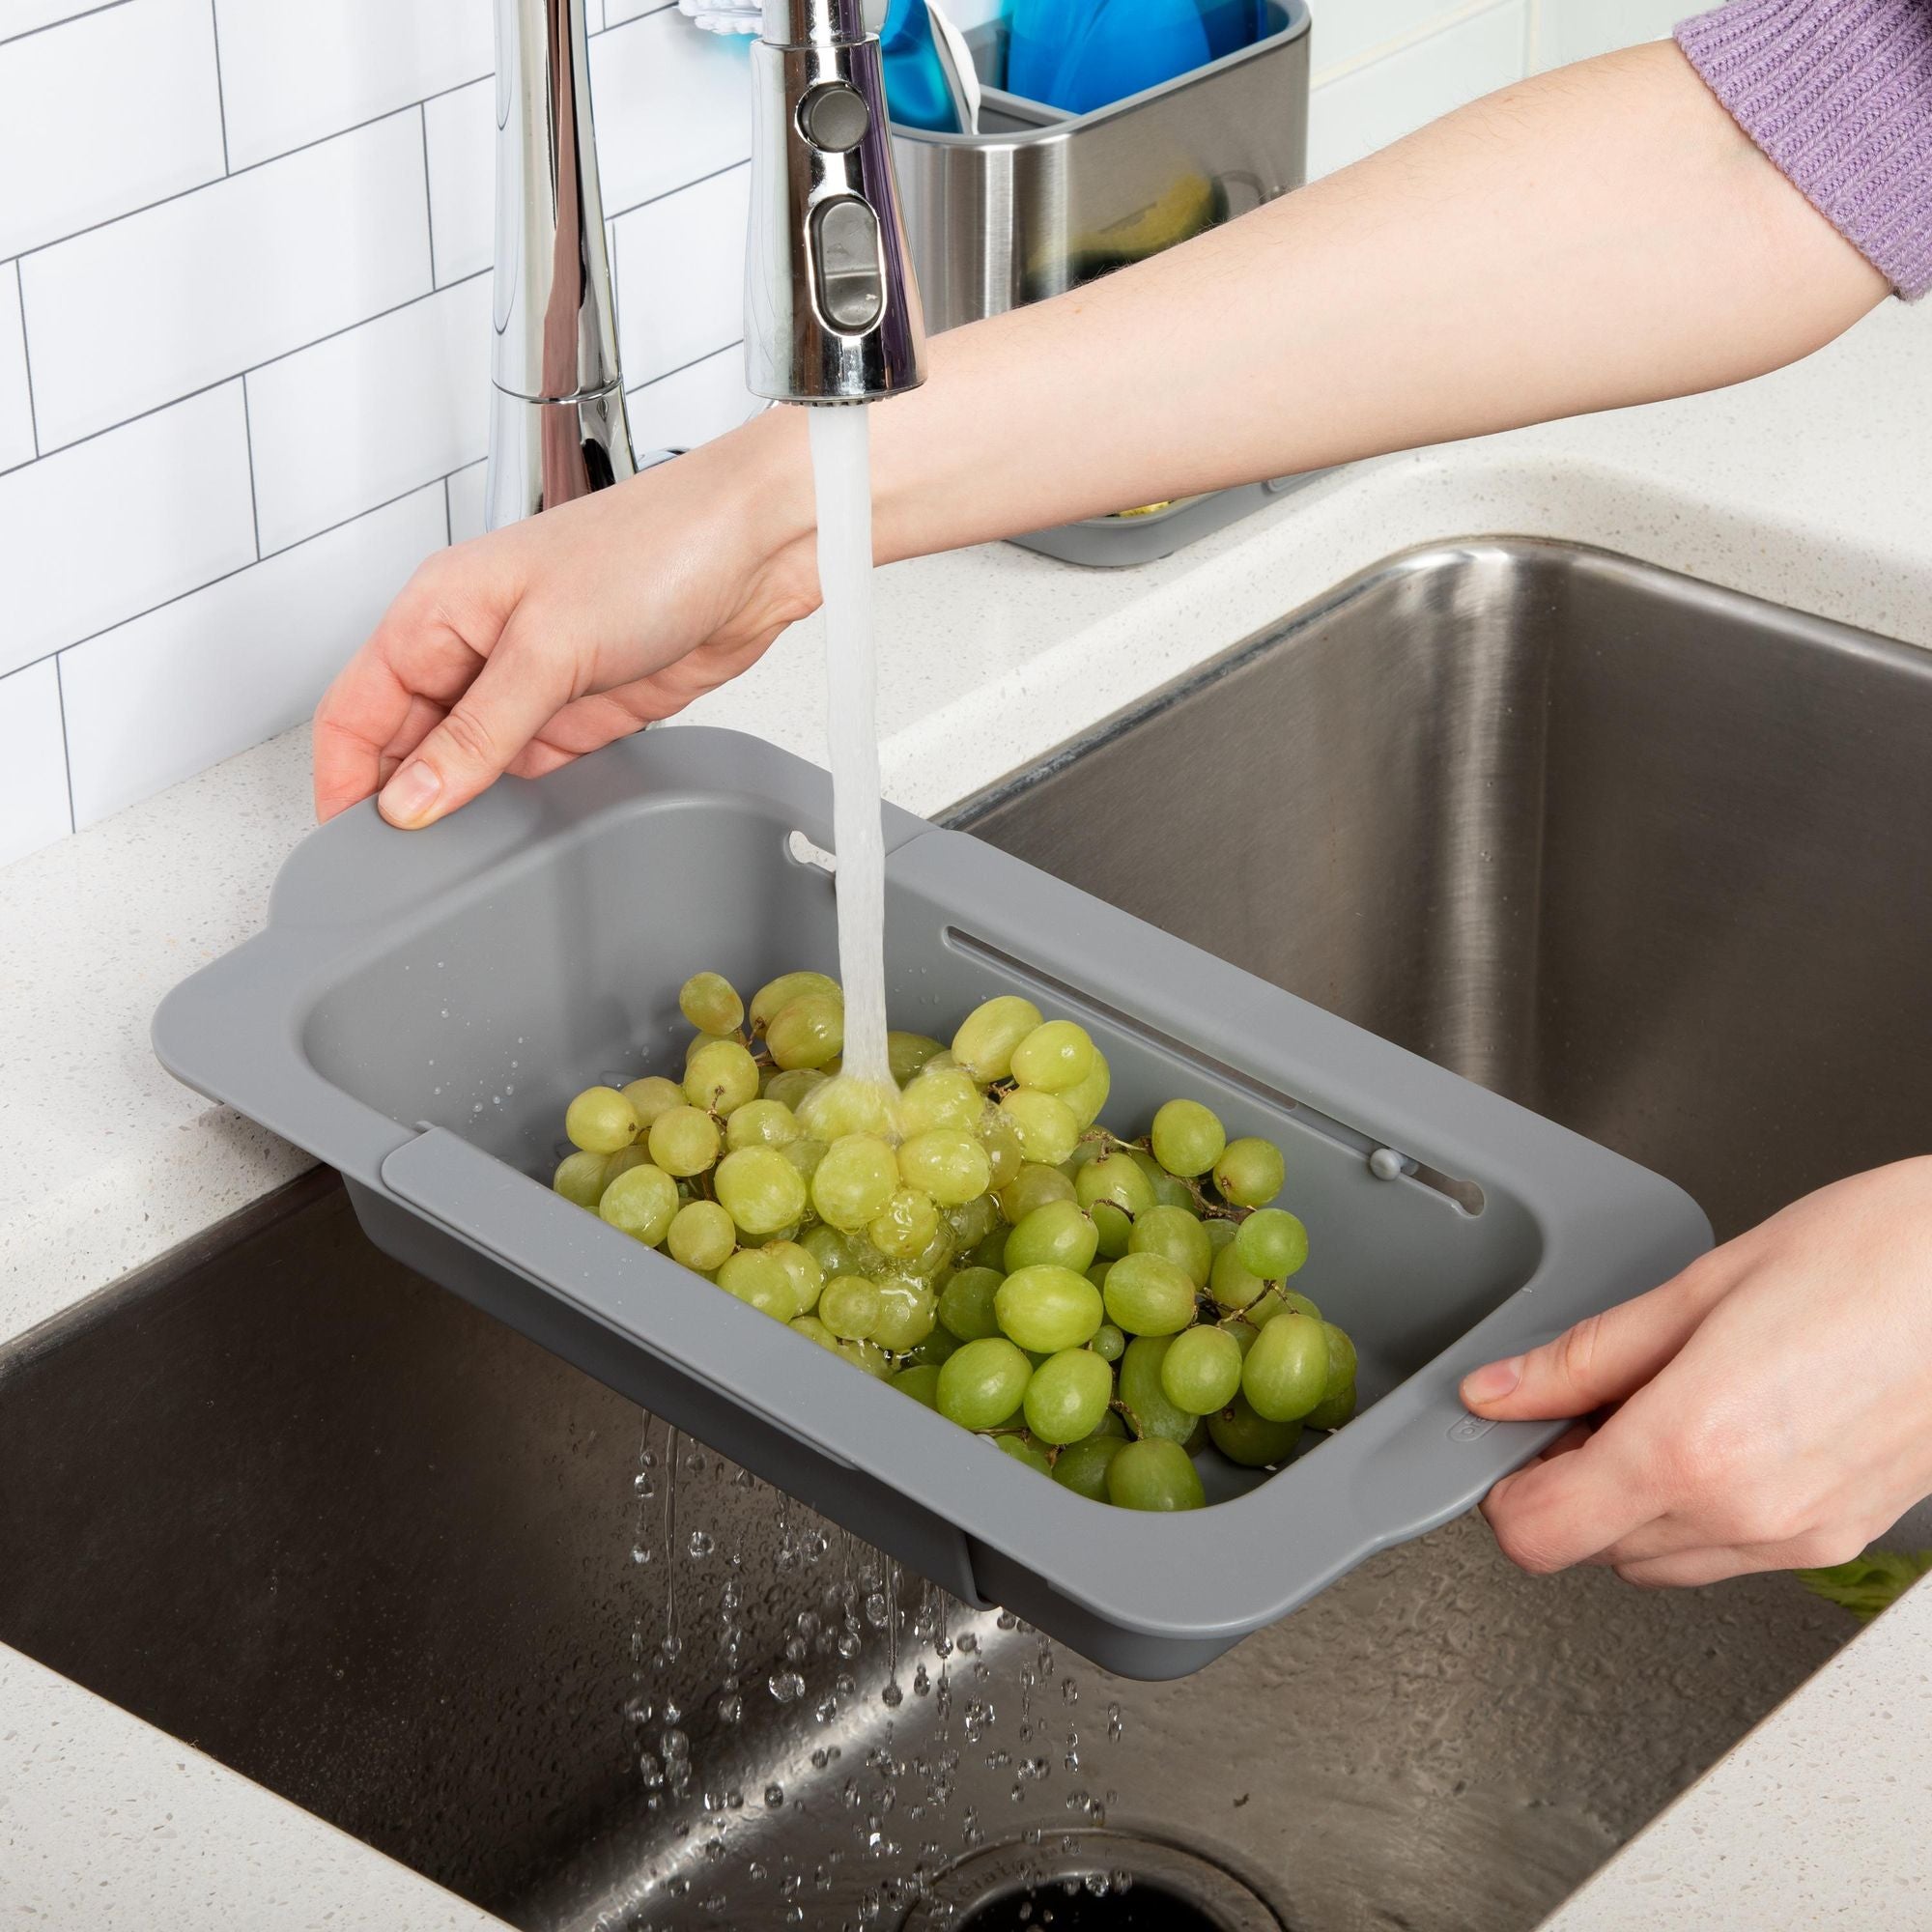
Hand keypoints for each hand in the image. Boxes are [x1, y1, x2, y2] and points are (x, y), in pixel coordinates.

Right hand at [312, 414, 815, 827]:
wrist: (760, 548)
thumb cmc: (655, 545)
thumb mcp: (546, 645)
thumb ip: (477, 732)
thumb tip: (412, 799)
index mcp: (439, 609)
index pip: (356, 709)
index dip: (343, 781)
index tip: (347, 848)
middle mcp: (477, 645)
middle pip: (408, 745)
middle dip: (401, 805)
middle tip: (403, 874)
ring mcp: (531, 682)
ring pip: (469, 765)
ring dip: (463, 810)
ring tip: (456, 865)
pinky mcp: (583, 712)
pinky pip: (530, 771)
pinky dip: (521, 804)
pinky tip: (518, 834)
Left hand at [1461, 1158, 1931, 1586]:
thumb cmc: (1880, 1259)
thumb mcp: (1702, 1286)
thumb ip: (1587, 1354)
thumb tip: (1500, 1388)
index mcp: (1693, 1445)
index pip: (1539, 1532)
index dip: (1502, 1489)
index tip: (1506, 1439)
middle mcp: (1746, 1511)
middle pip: (1593, 1548)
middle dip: (1567, 1482)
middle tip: (1585, 1402)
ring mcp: (1800, 1537)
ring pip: (1661, 1561)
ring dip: (1630, 1503)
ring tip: (1660, 1403)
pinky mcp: (1842, 1539)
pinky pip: (1731, 1552)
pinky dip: (1698, 1508)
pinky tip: (1719, 1427)